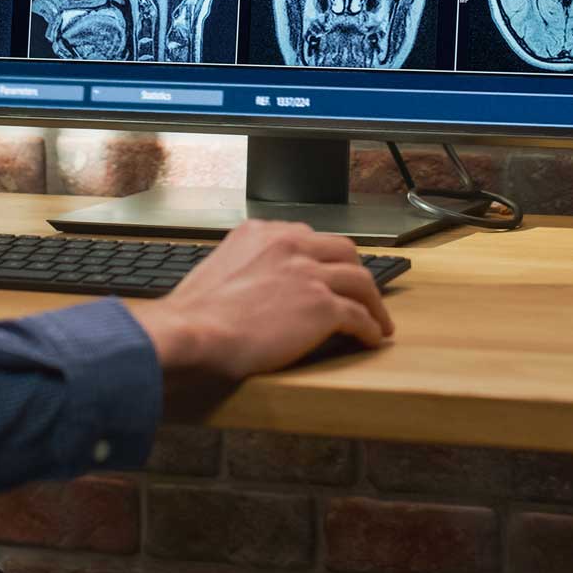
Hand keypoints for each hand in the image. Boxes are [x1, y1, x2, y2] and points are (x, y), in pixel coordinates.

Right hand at [133, 222, 392, 381]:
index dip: (324, 258)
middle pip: (343, 252)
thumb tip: (253, 282)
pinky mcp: (322, 306)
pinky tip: (371, 339)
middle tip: (360, 293)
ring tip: (378, 321)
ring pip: (360, 281)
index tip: (328, 272)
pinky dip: (370, 328)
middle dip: (355, 272)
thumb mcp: (217, 267)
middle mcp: (290, 245)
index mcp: (262, 233)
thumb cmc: (195, 312)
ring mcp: (309, 274)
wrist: (194, 331)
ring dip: (374, 303)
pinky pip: (359, 316)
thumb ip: (244, 264)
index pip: (308, 237)